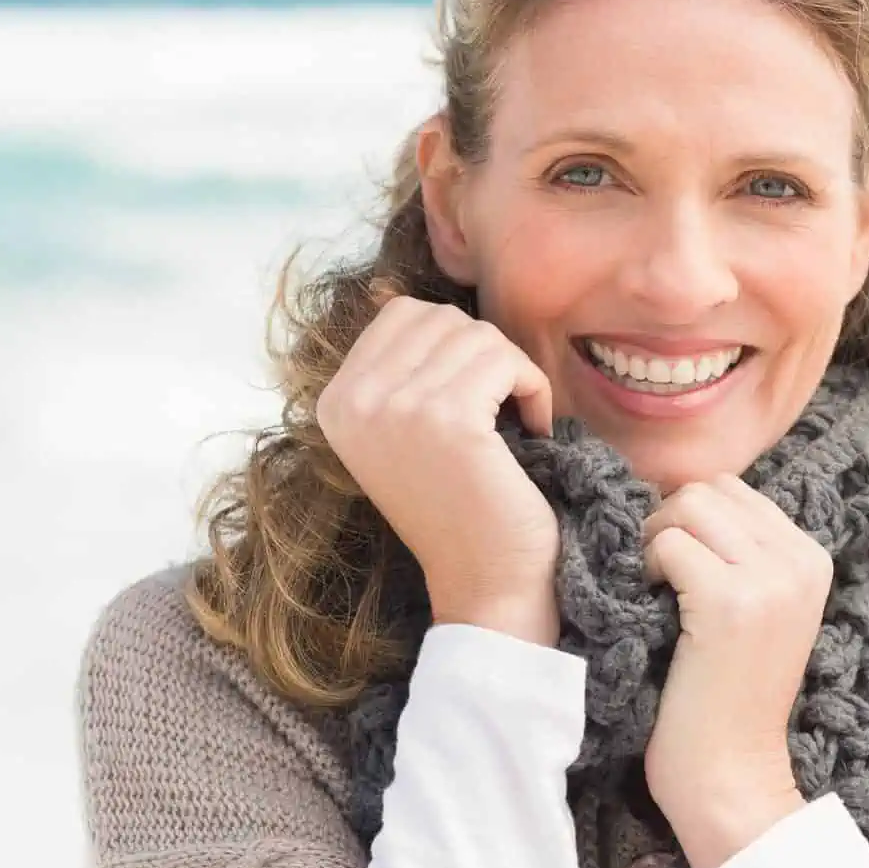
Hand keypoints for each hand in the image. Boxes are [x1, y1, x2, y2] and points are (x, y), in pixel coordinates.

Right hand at [316, 293, 559, 644]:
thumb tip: (383, 285)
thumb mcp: (409, 427)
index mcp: (335, 400)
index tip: (470, 405)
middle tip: (500, 416)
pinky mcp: (445, 419)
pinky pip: (506, 360)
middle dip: (487, 358)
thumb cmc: (463, 505)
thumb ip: (399, 364)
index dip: (455, 347)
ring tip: (514, 428)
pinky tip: (532, 434)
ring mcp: (394, 408)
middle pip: (442, 319)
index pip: (401, 312)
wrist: (488, 582)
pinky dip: (533, 391)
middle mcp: (353, 401)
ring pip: (478, 336)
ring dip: (513, 376)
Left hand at [640, 476, 826, 867]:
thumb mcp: (756, 615)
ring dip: (655, 542)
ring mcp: (769, 579)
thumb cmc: (727, 701)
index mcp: (813, 559)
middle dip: (668, 523)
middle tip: (655, 579)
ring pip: (688, 506)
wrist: (730, 776)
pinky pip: (668, 544)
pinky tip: (651, 610)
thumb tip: (679, 498)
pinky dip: (646, 568)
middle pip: (710, 489)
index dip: (689, 519)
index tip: (673, 569)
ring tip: (654, 594)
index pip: (735, 490)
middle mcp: (801, 561)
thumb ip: (739, 557)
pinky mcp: (729, 601)